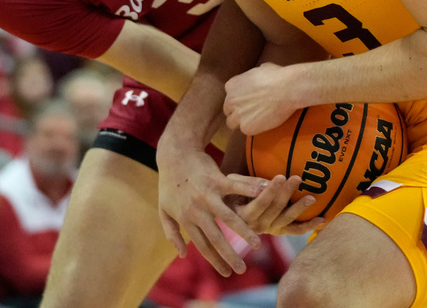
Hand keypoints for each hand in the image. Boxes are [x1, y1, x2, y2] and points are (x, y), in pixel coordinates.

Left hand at [156, 143, 266, 276]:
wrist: (174, 153)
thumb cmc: (169, 182)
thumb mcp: (163, 209)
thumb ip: (172, 233)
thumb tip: (183, 254)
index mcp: (185, 219)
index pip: (202, 246)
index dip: (214, 261)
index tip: (226, 274)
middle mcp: (197, 209)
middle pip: (215, 237)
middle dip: (229, 256)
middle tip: (241, 270)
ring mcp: (208, 194)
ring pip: (228, 218)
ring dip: (243, 232)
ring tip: (256, 245)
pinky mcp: (217, 179)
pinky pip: (236, 188)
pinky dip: (250, 193)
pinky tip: (263, 199)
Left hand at [223, 62, 298, 134]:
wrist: (287, 89)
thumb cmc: (277, 76)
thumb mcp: (260, 69)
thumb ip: (252, 76)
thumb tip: (257, 75)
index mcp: (231, 85)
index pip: (230, 96)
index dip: (239, 100)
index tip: (248, 101)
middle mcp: (230, 100)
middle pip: (228, 110)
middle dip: (237, 111)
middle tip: (251, 112)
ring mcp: (237, 115)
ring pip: (232, 123)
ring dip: (242, 122)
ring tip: (255, 120)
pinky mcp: (246, 127)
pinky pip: (246, 130)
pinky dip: (253, 128)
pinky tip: (263, 123)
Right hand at [231, 174, 324, 236]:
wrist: (230, 208)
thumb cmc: (230, 190)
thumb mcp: (233, 183)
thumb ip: (248, 184)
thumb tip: (266, 183)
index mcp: (242, 216)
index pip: (259, 204)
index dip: (270, 191)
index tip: (281, 176)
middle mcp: (256, 226)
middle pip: (275, 210)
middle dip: (286, 193)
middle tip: (297, 178)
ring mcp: (269, 229)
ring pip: (287, 219)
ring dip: (299, 208)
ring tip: (311, 198)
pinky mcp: (279, 231)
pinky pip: (295, 230)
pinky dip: (309, 226)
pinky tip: (322, 219)